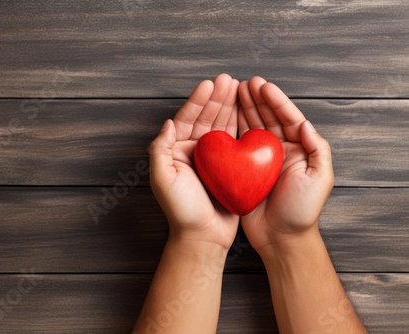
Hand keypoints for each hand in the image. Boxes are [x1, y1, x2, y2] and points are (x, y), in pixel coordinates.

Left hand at [149, 74, 239, 249]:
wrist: (203, 236)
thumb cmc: (182, 210)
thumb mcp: (163, 179)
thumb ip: (160, 149)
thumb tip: (167, 122)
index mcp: (176, 151)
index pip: (186, 119)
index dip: (198, 100)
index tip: (209, 83)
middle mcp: (193, 151)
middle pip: (205, 118)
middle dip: (217, 98)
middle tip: (229, 80)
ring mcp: (212, 159)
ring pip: (221, 126)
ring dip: (229, 107)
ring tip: (239, 88)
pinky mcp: (229, 167)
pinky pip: (235, 141)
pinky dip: (240, 125)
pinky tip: (248, 112)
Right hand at [237, 77, 333, 256]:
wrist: (281, 237)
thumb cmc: (302, 211)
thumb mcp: (319, 179)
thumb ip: (317, 149)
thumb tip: (305, 123)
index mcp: (299, 149)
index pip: (288, 118)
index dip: (275, 101)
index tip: (262, 86)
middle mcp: (280, 151)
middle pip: (268, 118)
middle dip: (257, 99)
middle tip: (244, 83)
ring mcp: (260, 160)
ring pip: (252, 127)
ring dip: (244, 109)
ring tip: (234, 91)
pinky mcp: (244, 170)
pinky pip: (238, 145)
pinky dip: (232, 129)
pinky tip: (225, 117)